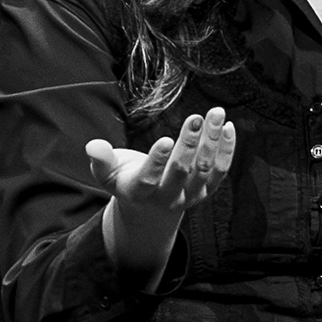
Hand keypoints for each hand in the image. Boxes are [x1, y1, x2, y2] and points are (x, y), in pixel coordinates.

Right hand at [86, 106, 236, 280]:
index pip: (149, 180)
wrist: (149, 208)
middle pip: (181, 172)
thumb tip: (94, 146)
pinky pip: (220, 171)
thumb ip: (101, 160)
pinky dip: (226, 150)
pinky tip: (227, 127)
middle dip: (189, 144)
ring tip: (216, 113)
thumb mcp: (108, 173)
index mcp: (139, 193)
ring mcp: (189, 196)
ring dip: (211, 141)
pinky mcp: (206, 191)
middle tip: (196, 118)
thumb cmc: (126, 181)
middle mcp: (167, 198)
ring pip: (204, 169)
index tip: (166, 139)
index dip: (157, 161)